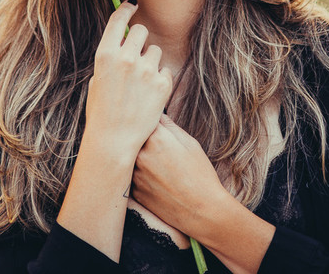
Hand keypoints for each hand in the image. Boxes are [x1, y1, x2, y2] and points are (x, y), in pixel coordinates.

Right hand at [83, 0, 172, 160]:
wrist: (114, 140)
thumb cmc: (101, 111)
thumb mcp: (97, 79)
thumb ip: (111, 58)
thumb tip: (123, 41)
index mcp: (106, 54)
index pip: (118, 20)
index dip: (126, 9)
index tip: (132, 5)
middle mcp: (126, 57)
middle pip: (141, 31)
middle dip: (139, 40)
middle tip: (136, 55)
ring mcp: (146, 70)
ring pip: (155, 51)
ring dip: (150, 61)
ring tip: (140, 83)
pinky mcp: (162, 83)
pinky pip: (165, 70)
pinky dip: (159, 79)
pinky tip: (149, 95)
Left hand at [131, 114, 226, 236]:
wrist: (202, 211)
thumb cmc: (200, 175)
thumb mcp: (190, 144)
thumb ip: (170, 127)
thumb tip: (157, 116)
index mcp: (156, 139)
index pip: (141, 120)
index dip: (145, 120)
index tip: (149, 121)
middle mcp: (140, 155)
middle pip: (130, 138)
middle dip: (137, 137)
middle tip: (153, 143)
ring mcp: (134, 175)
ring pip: (127, 158)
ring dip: (134, 156)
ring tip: (154, 162)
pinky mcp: (133, 192)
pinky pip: (129, 176)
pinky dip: (136, 174)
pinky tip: (153, 178)